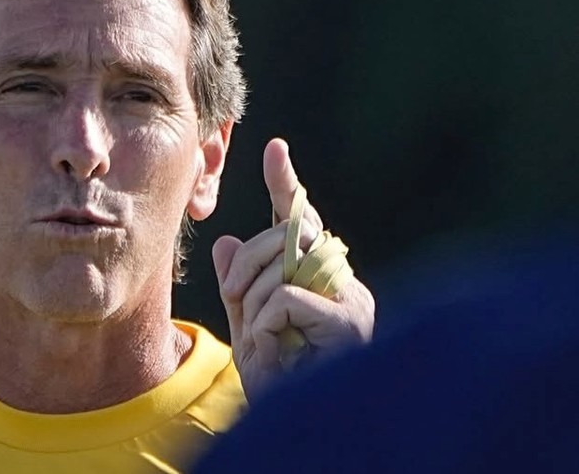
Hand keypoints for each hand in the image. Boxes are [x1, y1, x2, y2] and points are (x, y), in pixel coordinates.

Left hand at [212, 138, 374, 399]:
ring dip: (254, 304)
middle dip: (246, 265)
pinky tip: (278, 350)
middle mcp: (343, 284)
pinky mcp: (349, 322)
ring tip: (266, 343)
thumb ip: (239, 288)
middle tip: (236, 300)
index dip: (286, 184)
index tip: (274, 148)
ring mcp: (351, 301)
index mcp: (320, 281)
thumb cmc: (282, 386)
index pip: (302, 223)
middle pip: (283, 235)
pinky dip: (267, 323)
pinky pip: (285, 297)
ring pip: (281, 265)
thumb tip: (226, 242)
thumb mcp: (249, 331)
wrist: (299, 430)